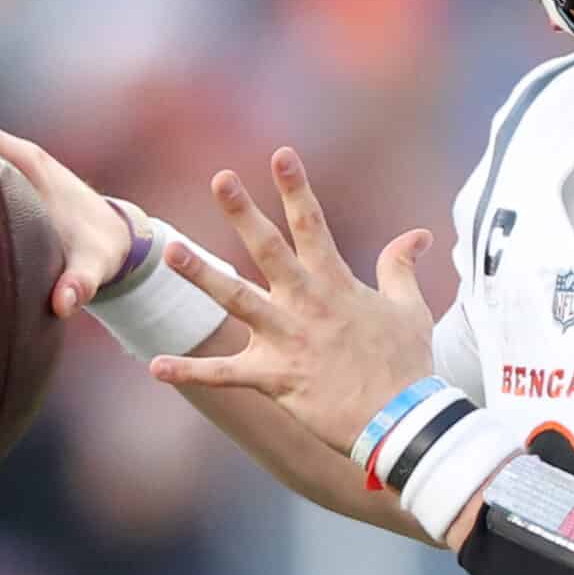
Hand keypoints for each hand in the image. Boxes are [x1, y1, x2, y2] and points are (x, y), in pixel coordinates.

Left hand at [145, 147, 437, 455]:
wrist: (403, 419)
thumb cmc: (407, 364)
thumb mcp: (410, 309)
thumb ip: (400, 267)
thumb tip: (418, 234)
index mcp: (336, 284)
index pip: (313, 225)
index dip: (296, 188)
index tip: (280, 154)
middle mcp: (307, 304)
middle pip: (269, 249)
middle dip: (244, 213)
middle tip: (221, 180)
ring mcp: (288, 340)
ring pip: (236, 300)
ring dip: (201, 275)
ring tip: (170, 250)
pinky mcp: (274, 378)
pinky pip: (223, 375)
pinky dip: (189, 372)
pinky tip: (155, 366)